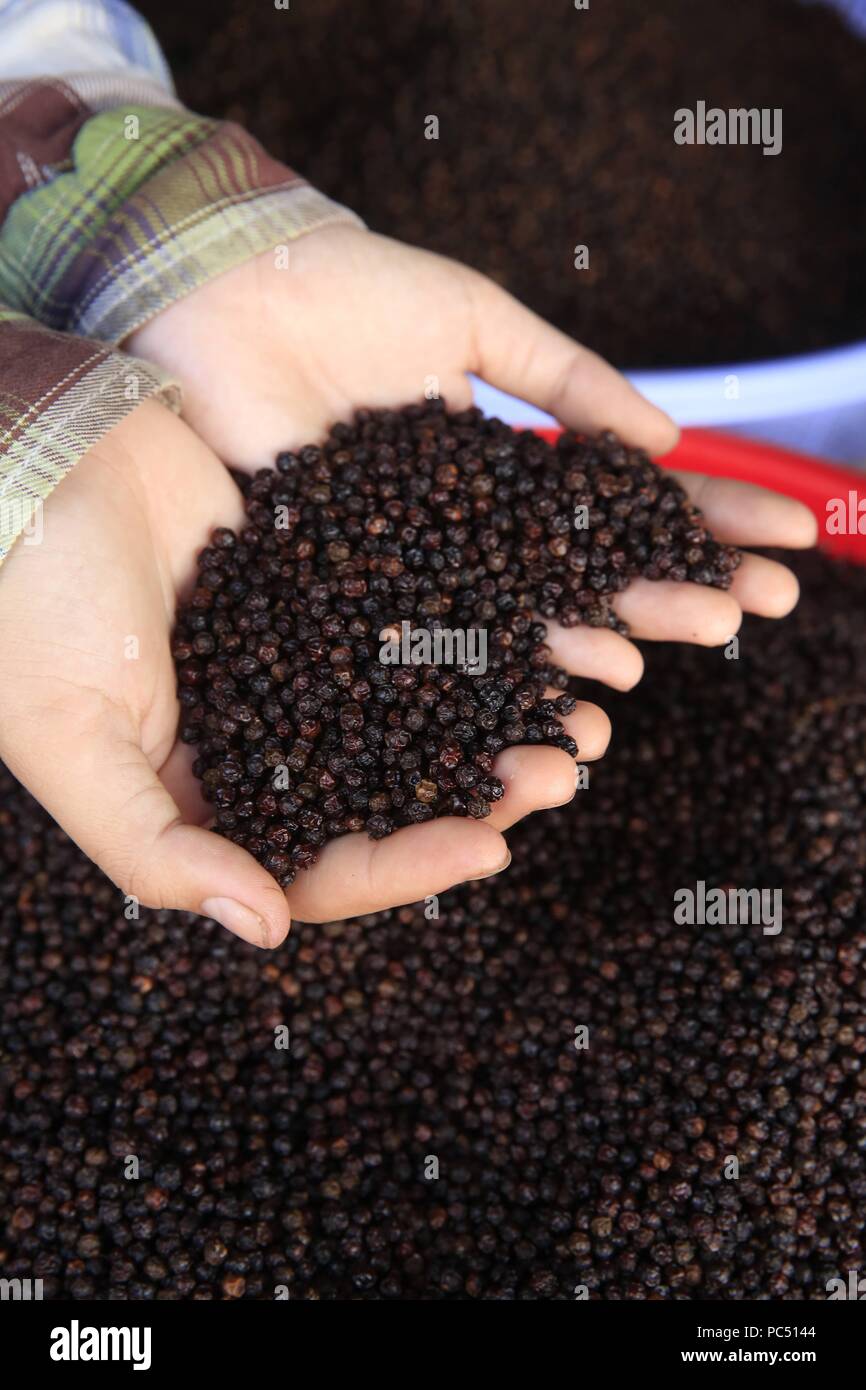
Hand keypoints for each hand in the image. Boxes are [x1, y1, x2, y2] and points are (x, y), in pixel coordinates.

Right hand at [0, 400, 607, 938]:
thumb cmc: (24, 602)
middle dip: (475, 791)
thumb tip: (263, 928)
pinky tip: (532, 630)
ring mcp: (290, 664)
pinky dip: (463, 632)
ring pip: (410, 711)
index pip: (318, 866)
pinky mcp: (314, 589)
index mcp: (201, 802)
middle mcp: (256, 744)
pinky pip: (403, 625)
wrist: (27, 452)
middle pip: (386, 793)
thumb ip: (154, 849)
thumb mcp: (70, 741)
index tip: (492, 847)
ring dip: (490, 715)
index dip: (405, 865)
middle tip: (562, 767)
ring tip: (576, 706)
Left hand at [129, 224, 817, 697]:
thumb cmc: (347, 294)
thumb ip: (566, 379)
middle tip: (759, 609)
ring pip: (526, 619)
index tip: (783, 538)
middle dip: (676, 588)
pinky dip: (507, 667)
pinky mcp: (352, 596)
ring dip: (612, 633)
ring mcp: (415, 572)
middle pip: (586, 573)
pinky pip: (438, 642)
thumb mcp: (474, 320)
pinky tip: (574, 684)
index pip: (619, 506)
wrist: (227, 294)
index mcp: (502, 471)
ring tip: (684, 643)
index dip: (700, 522)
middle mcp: (468, 534)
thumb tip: (665, 437)